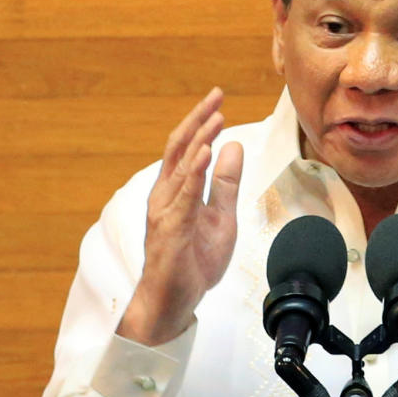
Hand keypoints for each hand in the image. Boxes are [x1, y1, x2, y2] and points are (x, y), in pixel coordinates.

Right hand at [118, 88, 243, 345]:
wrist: (175, 301)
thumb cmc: (193, 261)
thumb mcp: (221, 217)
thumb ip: (226, 184)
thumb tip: (233, 146)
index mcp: (175, 191)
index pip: (187, 148)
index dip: (201, 122)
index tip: (218, 98)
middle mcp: (165, 196)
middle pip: (179, 149)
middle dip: (198, 120)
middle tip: (216, 95)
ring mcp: (165, 213)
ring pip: (180, 168)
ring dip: (199, 140)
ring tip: (215, 117)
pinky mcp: (171, 231)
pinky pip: (184, 197)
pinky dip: (194, 173)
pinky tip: (205, 154)